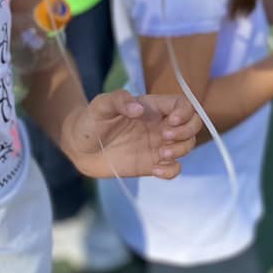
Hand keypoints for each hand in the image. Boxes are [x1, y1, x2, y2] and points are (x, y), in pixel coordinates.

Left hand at [62, 89, 201, 178]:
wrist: (79, 148)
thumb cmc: (90, 121)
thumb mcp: (100, 106)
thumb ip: (118, 101)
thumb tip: (139, 109)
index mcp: (151, 107)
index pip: (182, 104)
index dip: (184, 112)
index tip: (169, 122)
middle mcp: (159, 125)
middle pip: (192, 124)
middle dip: (187, 132)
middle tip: (164, 137)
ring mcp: (157, 145)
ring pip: (187, 146)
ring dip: (180, 150)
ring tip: (159, 155)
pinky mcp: (151, 164)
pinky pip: (173, 168)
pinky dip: (172, 171)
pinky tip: (155, 170)